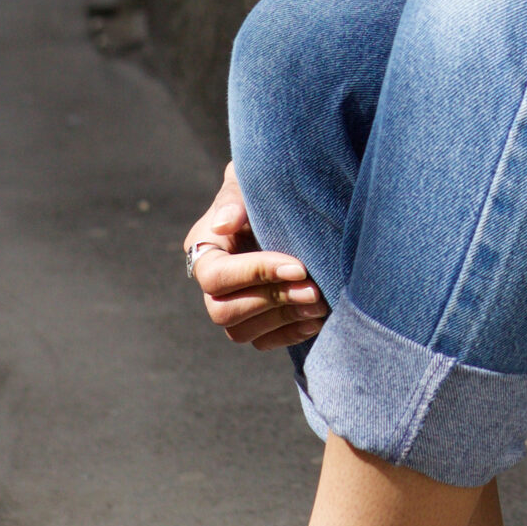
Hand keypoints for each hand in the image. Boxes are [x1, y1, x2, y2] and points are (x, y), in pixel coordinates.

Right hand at [185, 162, 329, 352]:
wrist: (291, 201)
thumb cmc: (266, 186)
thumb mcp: (249, 183)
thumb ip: (236, 199)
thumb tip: (224, 223)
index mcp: (205, 247)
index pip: (215, 275)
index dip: (255, 274)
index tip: (298, 266)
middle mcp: (213, 282)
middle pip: (223, 312)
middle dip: (273, 301)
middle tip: (314, 291)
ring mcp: (232, 305)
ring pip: (242, 332)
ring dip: (284, 319)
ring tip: (321, 303)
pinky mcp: (255, 322)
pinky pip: (263, 342)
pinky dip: (290, 333)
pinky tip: (316, 318)